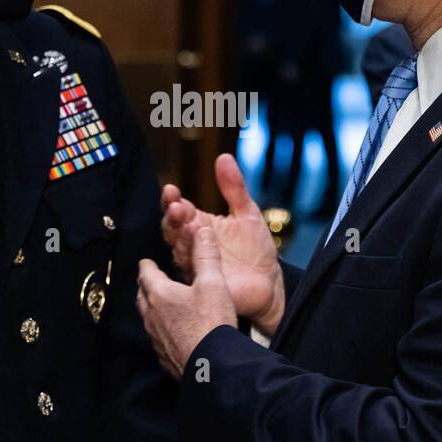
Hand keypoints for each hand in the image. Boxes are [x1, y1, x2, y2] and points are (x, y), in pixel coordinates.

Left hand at [137, 226, 236, 378]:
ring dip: (152, 309)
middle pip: (142, 296)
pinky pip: (158, 340)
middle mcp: (152, 317)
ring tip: (161, 305)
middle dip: (146, 286)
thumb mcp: (213, 283)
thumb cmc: (211, 322)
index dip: (147, 266)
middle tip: (152, 280)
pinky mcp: (165, 358)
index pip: (146, 274)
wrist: (213, 367)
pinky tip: (172, 334)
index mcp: (160, 294)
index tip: (147, 262)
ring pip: (148, 319)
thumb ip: (206, 255)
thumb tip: (202, 230)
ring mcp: (156, 339)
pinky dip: (162, 331)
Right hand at [160, 153, 284, 336]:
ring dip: (181, 237)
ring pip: (179, 251)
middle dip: (172, 218)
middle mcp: (192, 245)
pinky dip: (194, 262)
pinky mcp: (204, 285)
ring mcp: (195, 266)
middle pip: (172, 230)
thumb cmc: (255, 249)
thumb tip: (223, 157)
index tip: (171, 189)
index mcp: (198, 226)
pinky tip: (197, 250)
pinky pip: (194, 274)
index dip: (171, 200)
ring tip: (188, 223)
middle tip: (176, 206)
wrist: (270, 282)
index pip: (177, 210)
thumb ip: (234, 187)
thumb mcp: (247, 213)